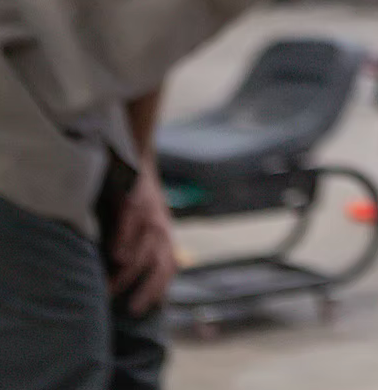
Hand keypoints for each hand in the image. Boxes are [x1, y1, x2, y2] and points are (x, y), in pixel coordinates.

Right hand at [110, 167, 177, 315]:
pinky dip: (126, 240)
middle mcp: (161, 229)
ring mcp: (150, 216)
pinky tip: (116, 256)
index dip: (158, 290)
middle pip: (160, 263)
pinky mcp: (135, 202)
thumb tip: (132, 284)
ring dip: (130, 270)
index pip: (167, 269)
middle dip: (148, 287)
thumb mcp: (145, 229)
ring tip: (111, 289)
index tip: (142, 311)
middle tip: (131, 309)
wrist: (139, 164)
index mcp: (164, 238)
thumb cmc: (137, 205)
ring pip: (145, 247)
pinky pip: (133, 223)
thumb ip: (142, 254)